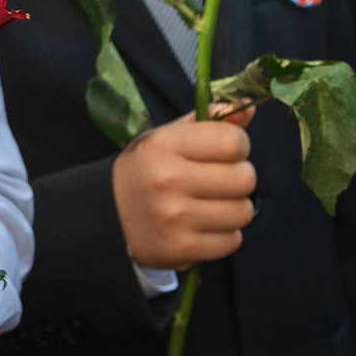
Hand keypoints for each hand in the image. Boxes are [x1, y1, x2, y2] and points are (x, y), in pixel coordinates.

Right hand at [113, 114, 256, 269]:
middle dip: (238, 179)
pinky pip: (232, 241)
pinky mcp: (182, 248)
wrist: (106, 214)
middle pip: (245, 178)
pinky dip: (224, 235)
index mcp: (165, 144)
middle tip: (217, 181)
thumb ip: (208, 122)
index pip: (234, 141)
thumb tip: (249, 107)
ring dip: (233, 208)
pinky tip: (203, 226)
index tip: (224, 153)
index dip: (237, 146)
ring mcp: (175, 217)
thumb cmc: (144, 170)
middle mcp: (169, 179)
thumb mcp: (166, 137)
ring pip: (243, 212)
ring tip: (210, 205)